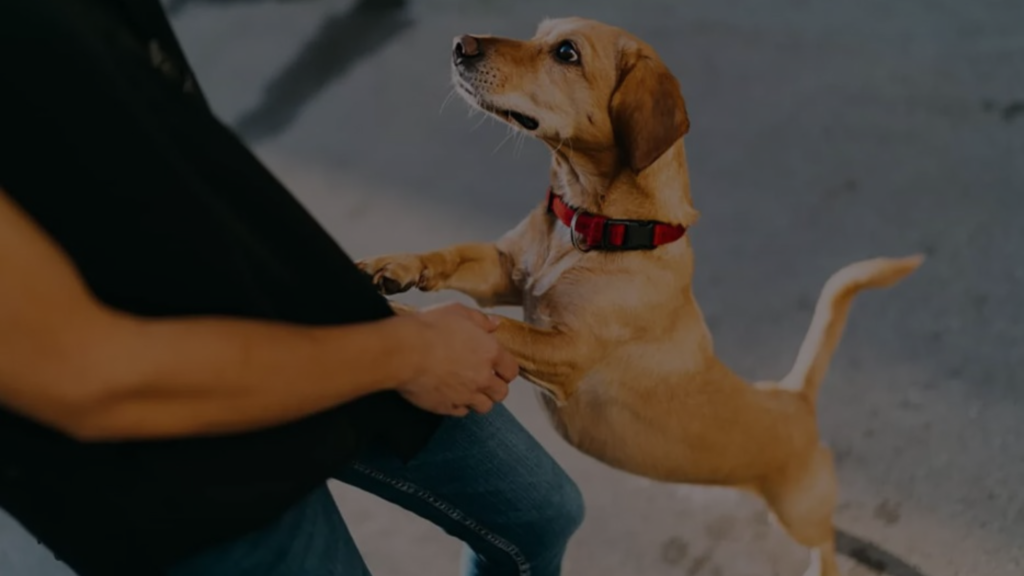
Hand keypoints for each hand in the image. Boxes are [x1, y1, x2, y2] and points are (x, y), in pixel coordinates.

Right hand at [396, 302, 518, 415]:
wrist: (404, 351)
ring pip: (484, 407)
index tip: (500, 369)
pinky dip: (459, 405)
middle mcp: (482, 377)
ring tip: (469, 390)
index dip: (506, 370)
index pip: (511, 370)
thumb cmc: (429, 328)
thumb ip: (480, 319)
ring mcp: (465, 395)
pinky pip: (461, 412)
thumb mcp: (458, 312)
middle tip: (485, 381)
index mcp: (489, 352)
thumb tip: (494, 323)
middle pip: (501, 393)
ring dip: (479, 399)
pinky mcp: (447, 406)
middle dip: (495, 388)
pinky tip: (451, 395)